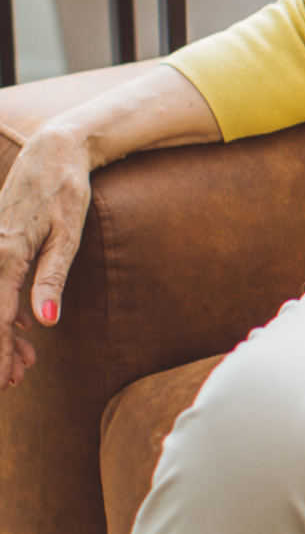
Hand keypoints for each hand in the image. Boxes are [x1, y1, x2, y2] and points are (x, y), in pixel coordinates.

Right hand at [0, 125, 95, 389]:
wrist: (53, 152)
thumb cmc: (66, 190)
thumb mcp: (69, 235)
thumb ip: (53, 277)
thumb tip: (45, 320)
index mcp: (6, 253)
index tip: (4, 381)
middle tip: (13, 382)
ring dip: (0, 334)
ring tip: (22, 365)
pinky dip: (3, 312)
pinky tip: (20, 330)